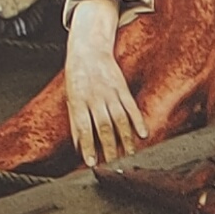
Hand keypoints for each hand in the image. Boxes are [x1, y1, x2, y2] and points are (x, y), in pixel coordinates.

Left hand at [63, 0, 146, 169]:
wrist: (88, 49)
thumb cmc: (77, 77)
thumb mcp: (71, 98)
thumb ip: (75, 122)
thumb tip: (79, 147)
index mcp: (79, 100)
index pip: (84, 127)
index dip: (88, 145)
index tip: (91, 162)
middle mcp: (95, 97)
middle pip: (104, 126)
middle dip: (109, 147)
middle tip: (113, 164)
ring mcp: (110, 92)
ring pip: (120, 118)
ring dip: (125, 139)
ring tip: (129, 155)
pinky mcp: (122, 87)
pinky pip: (131, 106)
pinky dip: (138, 120)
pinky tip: (143, 134)